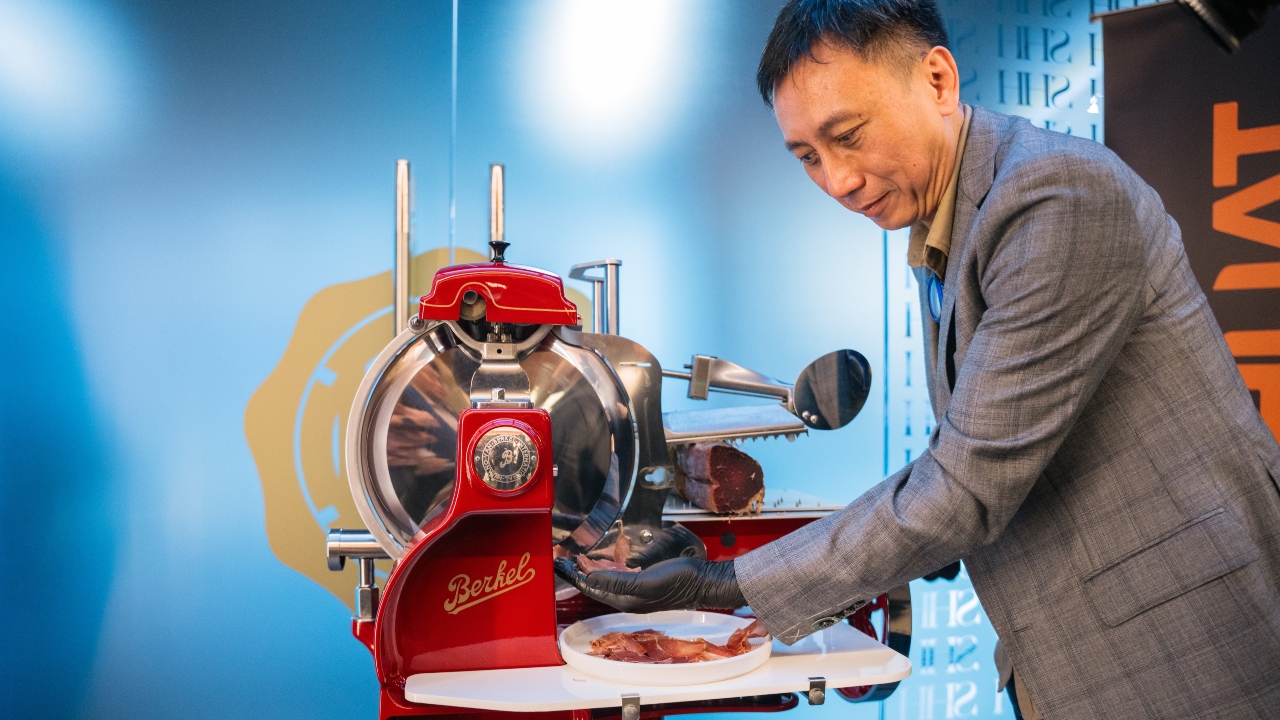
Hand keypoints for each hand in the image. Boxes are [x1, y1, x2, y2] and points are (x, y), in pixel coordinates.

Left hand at [554, 556, 745, 612]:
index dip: (575, 577)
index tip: (561, 565)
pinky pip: (620, 575)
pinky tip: (607, 561)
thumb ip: (618, 581)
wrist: (703, 581)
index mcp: (625, 600)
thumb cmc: (678, 581)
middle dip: (580, 573)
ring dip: (593, 570)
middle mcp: (628, 598)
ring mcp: (637, 591)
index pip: (592, 588)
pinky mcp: (645, 582)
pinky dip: (609, 568)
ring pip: (607, 580)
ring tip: (579, 559)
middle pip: (597, 585)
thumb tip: (591, 577)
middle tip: (564, 560)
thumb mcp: (646, 581)